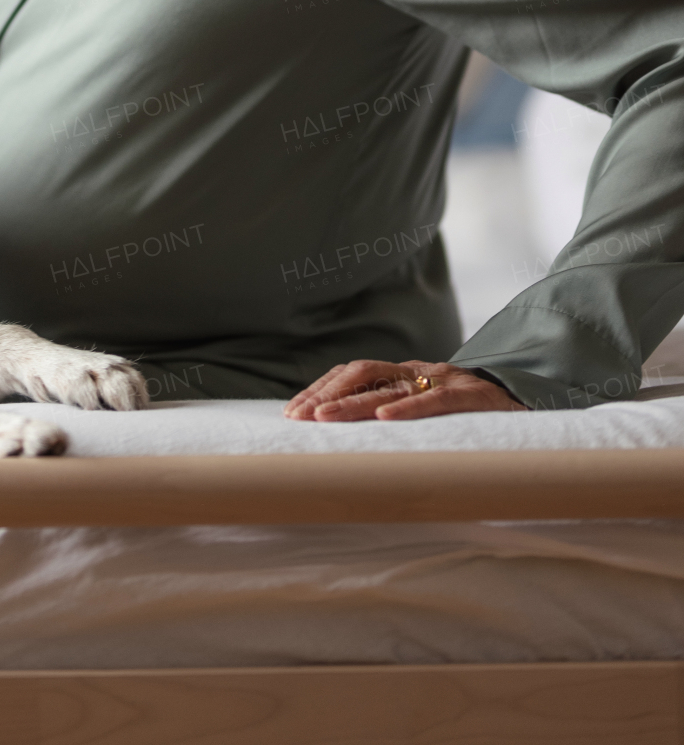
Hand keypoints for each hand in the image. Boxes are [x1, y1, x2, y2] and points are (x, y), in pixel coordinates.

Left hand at [283, 358, 524, 421]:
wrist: (525, 406)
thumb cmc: (469, 418)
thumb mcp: (425, 415)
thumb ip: (392, 419)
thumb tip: (342, 446)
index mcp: (402, 375)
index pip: (351, 373)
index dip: (321, 389)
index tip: (292, 412)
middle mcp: (416, 372)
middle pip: (361, 372)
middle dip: (326, 394)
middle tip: (300, 418)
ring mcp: (442, 380)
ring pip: (389, 384)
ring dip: (351, 402)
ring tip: (323, 419)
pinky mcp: (471, 396)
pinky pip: (435, 399)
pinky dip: (408, 408)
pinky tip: (383, 418)